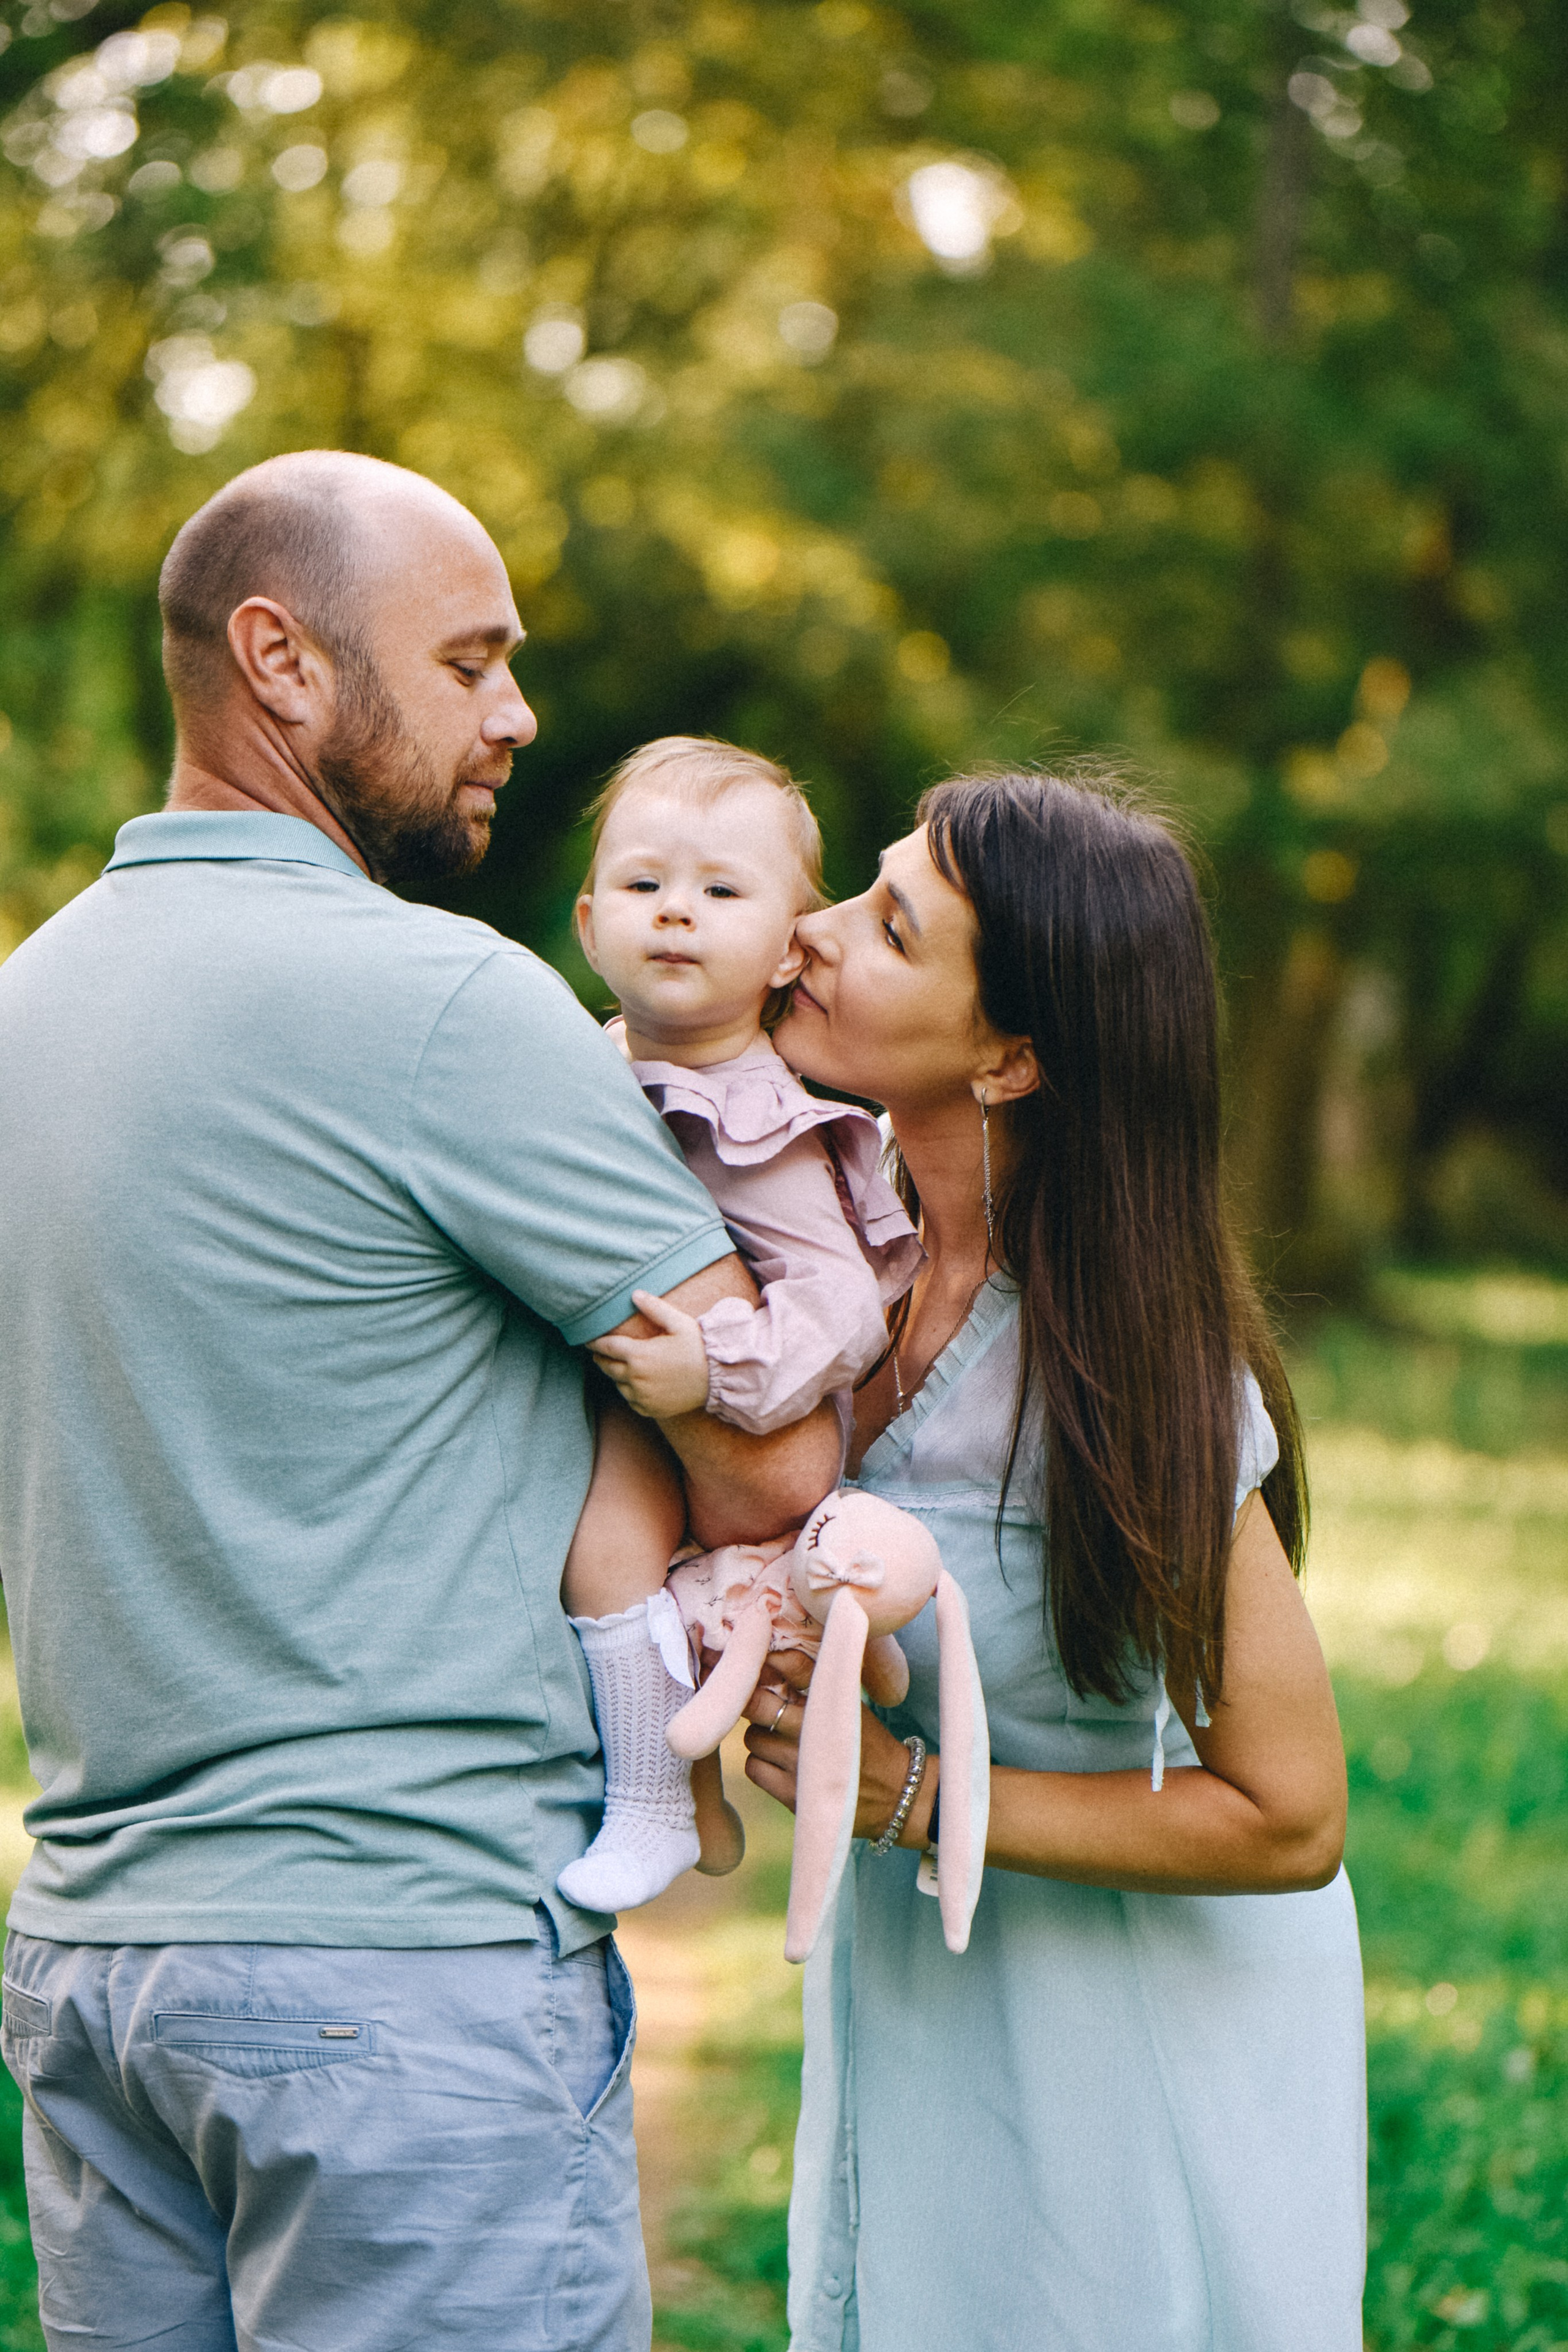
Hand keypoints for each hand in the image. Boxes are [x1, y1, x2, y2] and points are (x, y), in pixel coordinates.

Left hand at [588, 1289, 710, 1417]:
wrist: (717, 1379)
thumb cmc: (698, 1348)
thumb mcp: (679, 1323)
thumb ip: (654, 1308)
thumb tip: (634, 1293)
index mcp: (638, 1355)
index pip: (606, 1347)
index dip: (595, 1343)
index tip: (588, 1340)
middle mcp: (635, 1378)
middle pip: (607, 1367)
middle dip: (602, 1358)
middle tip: (600, 1352)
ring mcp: (641, 1396)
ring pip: (617, 1384)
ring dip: (617, 1374)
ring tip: (621, 1366)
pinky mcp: (649, 1409)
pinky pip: (630, 1400)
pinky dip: (630, 1391)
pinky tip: (637, 1383)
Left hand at [742, 1649, 937, 1845]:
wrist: (894, 1793)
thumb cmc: (868, 1742)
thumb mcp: (852, 1704)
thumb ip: (820, 1680)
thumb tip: (779, 1655)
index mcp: (832, 1702)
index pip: (794, 1667)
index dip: (771, 1660)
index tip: (764, 1659)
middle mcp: (813, 1731)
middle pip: (758, 1703)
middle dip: (754, 1699)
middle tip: (762, 1702)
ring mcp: (800, 1765)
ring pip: (752, 1737)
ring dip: (761, 1735)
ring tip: (779, 1738)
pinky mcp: (792, 1794)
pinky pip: (754, 1768)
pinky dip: (760, 1763)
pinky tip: (778, 1762)